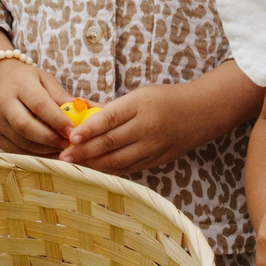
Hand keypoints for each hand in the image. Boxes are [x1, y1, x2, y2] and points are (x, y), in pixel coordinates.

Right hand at [0, 55, 71, 155]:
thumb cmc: (28, 81)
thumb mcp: (46, 80)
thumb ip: (63, 97)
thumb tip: (88, 111)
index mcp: (19, 85)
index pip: (39, 104)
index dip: (57, 120)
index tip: (74, 131)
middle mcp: (3, 103)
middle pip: (25, 125)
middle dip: (49, 138)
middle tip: (68, 145)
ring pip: (20, 141)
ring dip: (44, 150)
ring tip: (62, 151)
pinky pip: (15, 150)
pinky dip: (34, 155)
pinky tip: (49, 154)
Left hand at [62, 81, 210, 174]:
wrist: (202, 112)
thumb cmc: (166, 99)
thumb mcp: (140, 95)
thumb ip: (112, 108)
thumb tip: (82, 113)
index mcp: (140, 105)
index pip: (110, 118)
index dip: (89, 129)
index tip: (71, 137)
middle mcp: (146, 127)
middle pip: (110, 142)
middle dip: (84, 151)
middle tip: (63, 156)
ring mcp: (153, 146)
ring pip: (118, 160)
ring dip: (93, 164)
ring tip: (73, 166)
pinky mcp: (157, 160)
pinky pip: (129, 168)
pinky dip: (110, 170)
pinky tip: (94, 170)